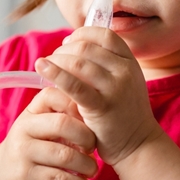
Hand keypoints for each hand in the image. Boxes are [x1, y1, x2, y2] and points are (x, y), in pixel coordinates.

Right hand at [0, 87, 97, 179]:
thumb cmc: (30, 148)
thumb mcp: (39, 126)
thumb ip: (61, 115)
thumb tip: (96, 109)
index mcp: (31, 111)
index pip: (55, 96)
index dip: (78, 106)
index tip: (90, 121)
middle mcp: (24, 128)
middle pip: (63, 124)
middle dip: (87, 137)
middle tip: (93, 148)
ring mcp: (23, 152)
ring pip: (64, 155)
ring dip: (86, 165)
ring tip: (92, 170)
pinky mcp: (24, 175)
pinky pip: (57, 178)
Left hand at [34, 26, 162, 165]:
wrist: (138, 145)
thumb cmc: (124, 114)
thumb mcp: (124, 82)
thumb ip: (107, 65)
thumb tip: (75, 46)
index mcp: (130, 62)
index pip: (103, 34)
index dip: (81, 34)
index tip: (67, 43)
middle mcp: (125, 72)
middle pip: (86, 47)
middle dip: (63, 50)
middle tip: (52, 59)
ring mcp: (115, 89)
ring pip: (78, 62)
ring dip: (56, 61)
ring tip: (46, 68)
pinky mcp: (101, 107)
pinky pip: (74, 85)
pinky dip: (54, 73)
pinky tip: (41, 68)